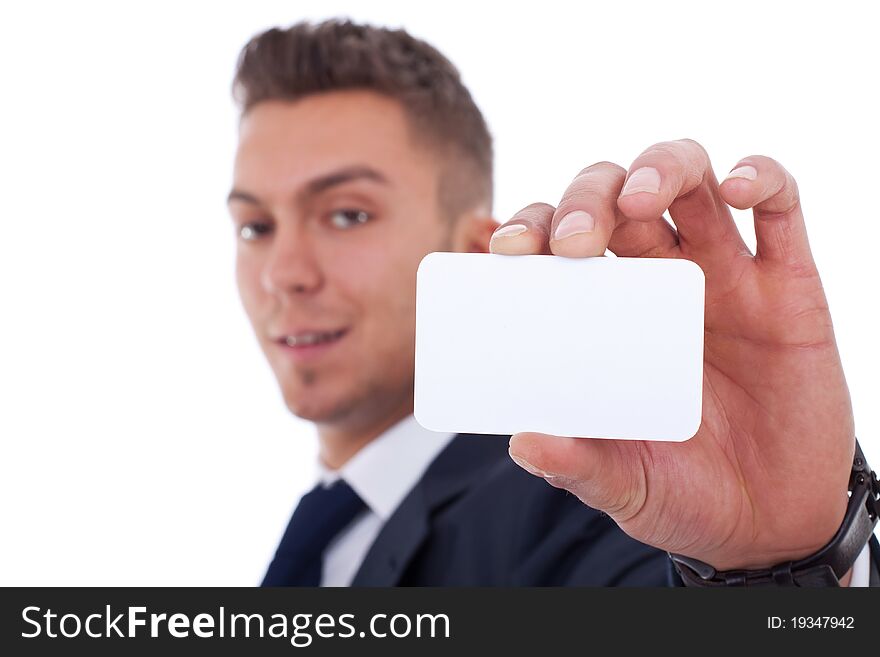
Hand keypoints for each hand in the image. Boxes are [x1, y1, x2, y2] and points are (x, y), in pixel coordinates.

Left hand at [490, 139, 855, 572]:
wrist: (770, 521)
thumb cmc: (683, 490)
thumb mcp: (622, 481)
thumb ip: (576, 465)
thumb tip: (523, 442)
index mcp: (608, 313)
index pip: (559, 241)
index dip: (532, 227)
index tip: (509, 249)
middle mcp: (660, 280)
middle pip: (618, 196)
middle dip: (587, 198)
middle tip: (570, 241)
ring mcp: (725, 276)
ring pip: (692, 181)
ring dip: (660, 168)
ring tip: (637, 200)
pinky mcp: (790, 285)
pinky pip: (782, 209)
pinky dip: (764, 178)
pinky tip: (740, 186)